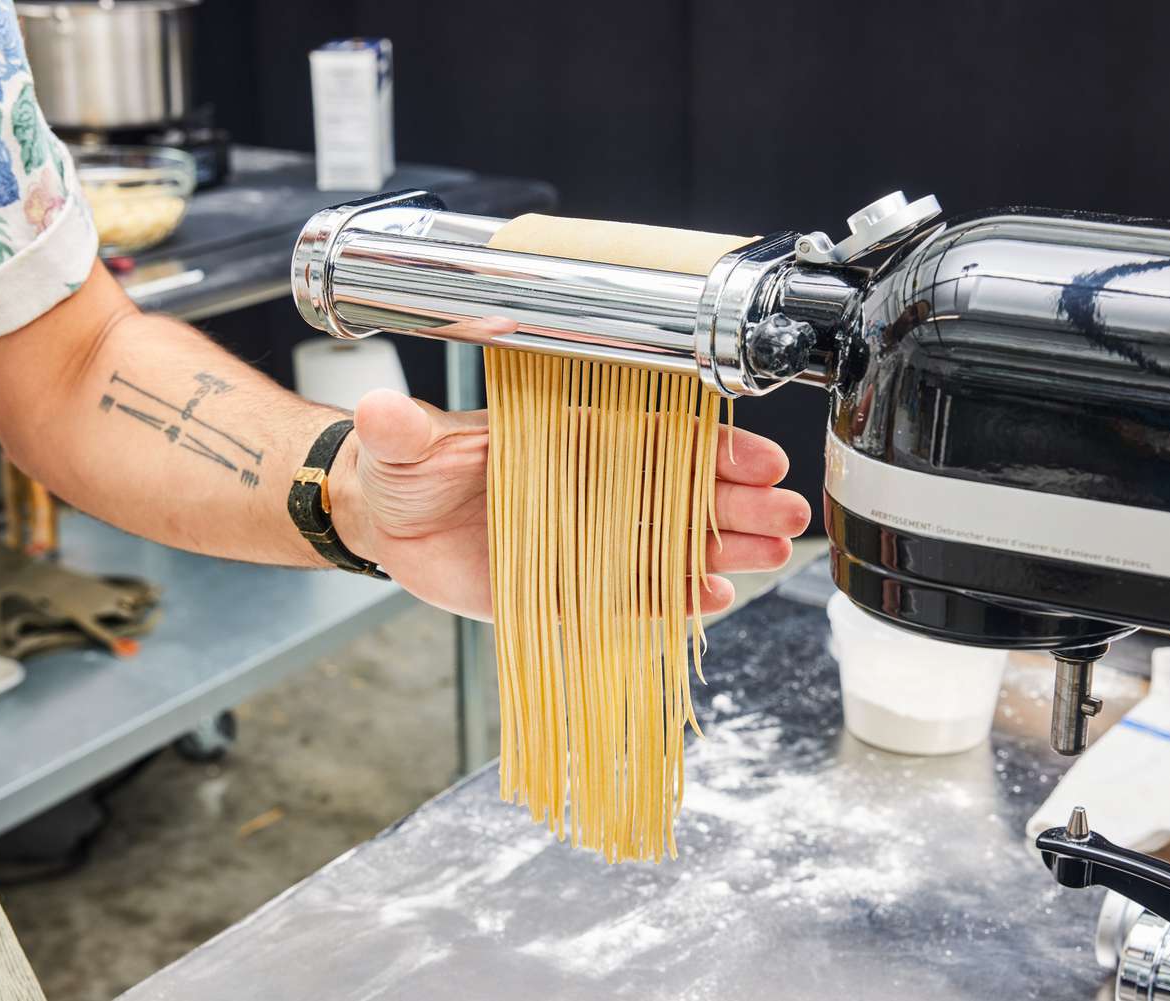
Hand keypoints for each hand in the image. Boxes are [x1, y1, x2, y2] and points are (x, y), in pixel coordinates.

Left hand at [331, 382, 810, 620]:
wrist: (388, 522)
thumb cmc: (405, 469)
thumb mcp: (402, 445)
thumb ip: (402, 430)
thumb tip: (381, 411)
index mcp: (569, 439)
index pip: (654, 439)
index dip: (710, 450)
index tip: (759, 458)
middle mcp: (591, 486)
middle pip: (680, 491)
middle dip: (738, 502)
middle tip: (789, 514)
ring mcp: (587, 539)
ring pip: (671, 541)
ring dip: (724, 548)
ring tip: (772, 556)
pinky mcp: (572, 587)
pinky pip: (633, 593)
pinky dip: (671, 596)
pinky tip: (711, 598)